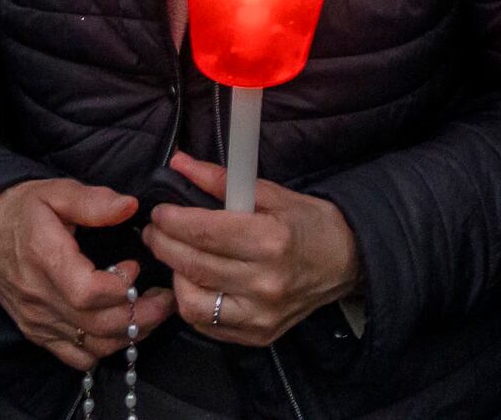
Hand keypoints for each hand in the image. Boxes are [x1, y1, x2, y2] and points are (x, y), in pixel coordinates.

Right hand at [0, 177, 166, 367]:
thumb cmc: (21, 209)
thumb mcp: (56, 191)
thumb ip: (93, 201)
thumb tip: (130, 206)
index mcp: (45, 259)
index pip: (88, 293)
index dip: (120, 287)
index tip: (136, 266)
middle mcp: (39, 298)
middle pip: (97, 326)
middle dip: (141, 316)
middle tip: (166, 297)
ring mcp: (37, 320)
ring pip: (92, 347)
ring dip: (129, 335)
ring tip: (151, 312)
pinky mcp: (36, 332)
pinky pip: (76, 357)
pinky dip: (103, 349)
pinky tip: (120, 328)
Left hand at [145, 151, 362, 346]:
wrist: (345, 262)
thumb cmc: (308, 223)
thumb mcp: (271, 193)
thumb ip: (221, 180)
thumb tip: (179, 163)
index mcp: (271, 240)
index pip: (206, 233)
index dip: (174, 221)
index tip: (160, 211)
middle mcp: (265, 283)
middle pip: (195, 265)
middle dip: (164, 244)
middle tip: (155, 230)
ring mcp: (261, 315)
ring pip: (193, 303)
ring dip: (175, 277)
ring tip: (175, 257)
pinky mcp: (258, 336)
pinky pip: (207, 324)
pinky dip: (192, 303)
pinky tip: (193, 282)